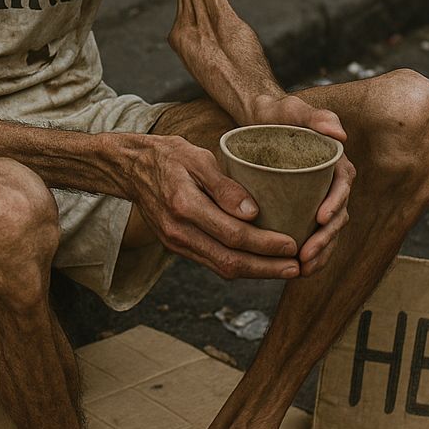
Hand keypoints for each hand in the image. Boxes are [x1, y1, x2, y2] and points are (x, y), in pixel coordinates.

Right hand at [128, 134, 302, 281]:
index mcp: (184, 206)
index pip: (232, 235)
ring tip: (285, 269)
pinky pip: (212, 262)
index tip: (292, 244)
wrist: (131, 168)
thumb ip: (224, 186)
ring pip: (221, 268)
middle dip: (267, 269)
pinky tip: (260, 262)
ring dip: (256, 273)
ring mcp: (176, 243)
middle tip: (297, 267)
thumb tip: (254, 212)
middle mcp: (179, 232)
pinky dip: (239, 265)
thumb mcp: (197, 158)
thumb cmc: (168, 156)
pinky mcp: (178, 246)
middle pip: (230, 261)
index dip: (265, 245)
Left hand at [248, 92, 355, 276]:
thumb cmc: (278, 113)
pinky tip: (296, 269)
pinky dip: (309, 253)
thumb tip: (341, 135)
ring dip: (319, 253)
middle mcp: (330, 183)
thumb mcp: (294, 109)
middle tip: (305, 255)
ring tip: (302, 269)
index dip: (336, 205)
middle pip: (336, 217)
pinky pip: (310, 234)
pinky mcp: (302, 209)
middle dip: (326, 239)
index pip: (342, 187)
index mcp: (335, 163)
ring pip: (326, 232)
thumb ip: (316, 116)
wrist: (258, 120)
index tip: (320, 219)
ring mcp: (316, 198)